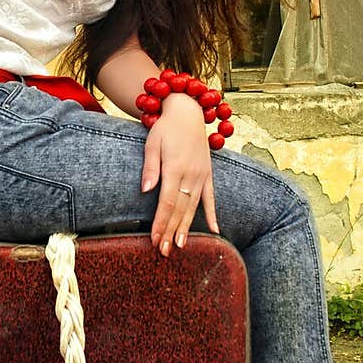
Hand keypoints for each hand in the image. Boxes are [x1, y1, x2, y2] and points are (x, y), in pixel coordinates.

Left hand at [140, 93, 219, 255]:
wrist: (188, 112)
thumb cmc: (166, 128)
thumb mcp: (152, 143)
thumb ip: (150, 168)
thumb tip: (146, 190)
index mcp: (175, 167)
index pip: (167, 202)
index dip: (161, 222)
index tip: (155, 239)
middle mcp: (191, 174)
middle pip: (180, 209)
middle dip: (171, 231)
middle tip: (163, 251)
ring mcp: (202, 175)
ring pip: (194, 207)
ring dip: (187, 228)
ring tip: (180, 246)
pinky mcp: (209, 174)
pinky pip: (211, 198)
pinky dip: (213, 215)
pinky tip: (215, 231)